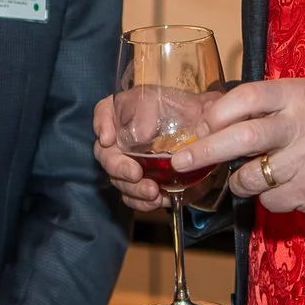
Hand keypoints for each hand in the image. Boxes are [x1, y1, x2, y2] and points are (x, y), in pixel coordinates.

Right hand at [93, 95, 172, 211]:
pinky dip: (144, 202)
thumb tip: (141, 135)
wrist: (202, 129)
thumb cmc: (180, 108)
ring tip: (152, 192)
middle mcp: (118, 140)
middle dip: (119, 168)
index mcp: (121, 112)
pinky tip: (158, 200)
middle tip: (135, 174)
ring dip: (134, 189)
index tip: (108, 139)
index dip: (101, 126)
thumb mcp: (166, 102)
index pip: (103, 113)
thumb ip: (148, 112)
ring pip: (120, 181)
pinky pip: (134, 197)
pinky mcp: (141, 183)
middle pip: (106, 155)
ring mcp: (128, 163)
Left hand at [177, 79, 304, 220]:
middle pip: (241, 139)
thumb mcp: (302, 101)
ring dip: (238, 181)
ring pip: (250, 177)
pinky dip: (266, 198)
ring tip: (247, 176)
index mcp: (297, 96)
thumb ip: (262, 106)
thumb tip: (208, 113)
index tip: (200, 126)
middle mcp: (301, 126)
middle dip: (204, 151)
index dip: (216, 114)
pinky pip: (269, 200)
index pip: (246, 98)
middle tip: (181, 160)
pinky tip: (281, 187)